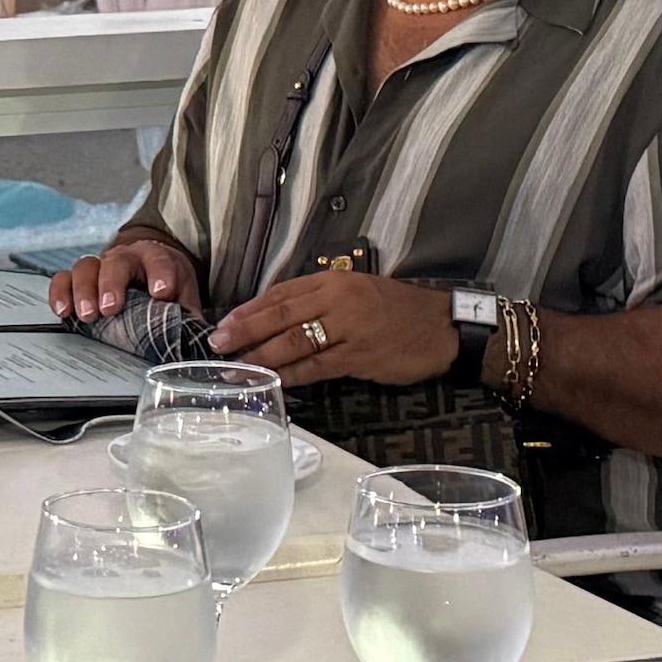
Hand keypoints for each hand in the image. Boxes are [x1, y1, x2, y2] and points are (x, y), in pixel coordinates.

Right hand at [46, 228, 200, 328]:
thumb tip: (208, 345)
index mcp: (158, 259)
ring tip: (88, 316)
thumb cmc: (167, 287)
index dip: (160, 274)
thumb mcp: (185, 300)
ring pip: (87, 267)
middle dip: (112, 284)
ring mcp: (100, 266)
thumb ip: (191, 319)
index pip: (160, 262)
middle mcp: (127, 258)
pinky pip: (63, 279)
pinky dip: (60, 293)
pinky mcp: (79, 278)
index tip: (160, 292)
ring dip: (84, 290)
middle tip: (111, 308)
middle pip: (116, 262)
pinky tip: (63, 311)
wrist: (149, 269)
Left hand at [213, 267, 454, 390]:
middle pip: (280, 315)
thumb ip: (320, 301)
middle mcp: (338, 300)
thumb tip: (275, 319)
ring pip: (295, 342)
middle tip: (218, 345)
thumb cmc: (397, 310)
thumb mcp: (357, 291)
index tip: (224, 324)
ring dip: (261, 357)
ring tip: (236, 369)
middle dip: (245, 331)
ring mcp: (349, 329)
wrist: (443, 327)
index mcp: (333, 281)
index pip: (281, 293)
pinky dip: (293, 374)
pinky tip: (274, 381)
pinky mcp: (360, 357)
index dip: (249, 310)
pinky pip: (317, 367)